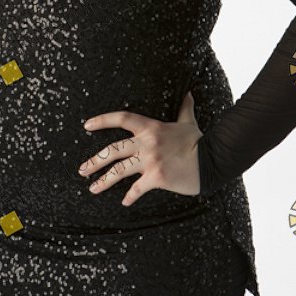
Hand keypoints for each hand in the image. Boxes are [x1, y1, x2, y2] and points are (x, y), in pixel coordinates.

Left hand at [79, 90, 202, 205]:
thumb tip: (189, 92)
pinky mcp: (157, 177)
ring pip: (119, 171)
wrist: (213, 159)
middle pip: (113, 150)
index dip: (102, 120)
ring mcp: (150, 161)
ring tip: (92, 188)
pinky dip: (130, 197)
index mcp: (151, 127)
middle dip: (95, 160)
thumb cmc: (200, 141)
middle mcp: (147, 143)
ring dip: (103, 181)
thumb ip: (184, 107)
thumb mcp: (188, 122)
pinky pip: (137, 189)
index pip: (122, 118)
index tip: (86, 125)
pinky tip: (125, 202)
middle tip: (82, 169)